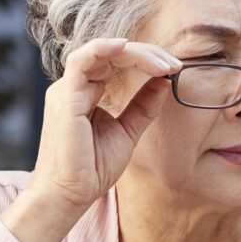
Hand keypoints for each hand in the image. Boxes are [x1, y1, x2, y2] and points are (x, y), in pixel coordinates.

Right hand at [0, 38, 180, 241]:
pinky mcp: (65, 98)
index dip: (147, 60)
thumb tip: (164, 81)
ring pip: (101, 53)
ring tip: (163, 64)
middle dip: (147, 54)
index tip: (175, 69)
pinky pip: (81, 62)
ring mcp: (67, 90)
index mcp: (87, 93)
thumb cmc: (92, 168)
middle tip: (175, 65)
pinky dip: (102, 49)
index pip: (117, 62)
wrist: (70, 195)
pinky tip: (124, 46)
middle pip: (112, 54)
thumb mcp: (128, 131)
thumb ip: (143, 105)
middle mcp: (75, 87)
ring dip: (135, 53)